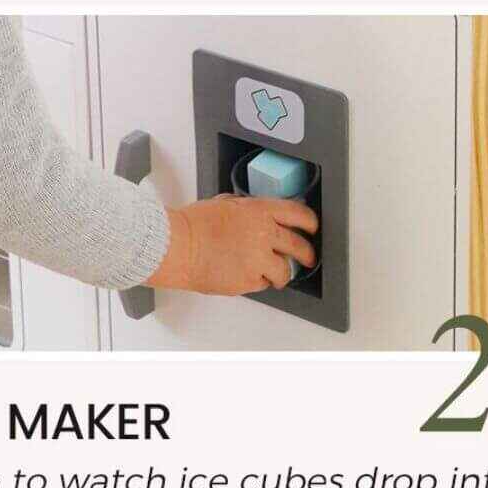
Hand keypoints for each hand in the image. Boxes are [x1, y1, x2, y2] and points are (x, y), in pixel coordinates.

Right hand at [149, 195, 317, 294]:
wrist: (175, 247)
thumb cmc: (192, 225)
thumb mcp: (224, 204)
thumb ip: (246, 209)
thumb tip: (256, 213)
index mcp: (259, 211)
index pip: (298, 213)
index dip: (310, 222)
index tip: (312, 229)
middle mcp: (264, 234)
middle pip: (299, 245)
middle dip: (307, 254)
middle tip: (307, 258)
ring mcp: (259, 259)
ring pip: (284, 271)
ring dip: (282, 274)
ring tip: (276, 275)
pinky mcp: (249, 280)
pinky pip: (263, 283)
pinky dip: (258, 282)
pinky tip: (248, 277)